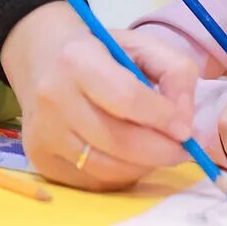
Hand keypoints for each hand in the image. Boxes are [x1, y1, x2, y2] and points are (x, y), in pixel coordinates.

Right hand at [2, 2, 198, 190]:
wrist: (43, 59)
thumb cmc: (99, 51)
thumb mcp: (141, 44)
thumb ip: (175, 71)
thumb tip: (182, 121)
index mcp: (77, 59)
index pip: (127, 98)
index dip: (162, 118)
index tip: (185, 129)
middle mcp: (54, 98)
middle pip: (119, 142)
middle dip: (160, 151)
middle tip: (182, 150)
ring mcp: (44, 133)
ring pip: (107, 169)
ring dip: (143, 166)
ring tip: (157, 152)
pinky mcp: (41, 160)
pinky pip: (93, 181)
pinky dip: (121, 174)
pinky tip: (129, 157)